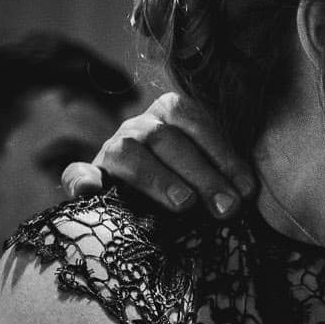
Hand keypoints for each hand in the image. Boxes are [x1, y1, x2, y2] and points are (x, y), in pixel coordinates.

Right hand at [61, 92, 255, 216]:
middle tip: (227, 208)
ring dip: (158, 178)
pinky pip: (76, 173)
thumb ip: (227, 174)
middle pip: (166, 139)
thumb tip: (248, 193)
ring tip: (185, 205)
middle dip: (202, 174)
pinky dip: (81, 180)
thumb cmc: (195, 185)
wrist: (149, 203)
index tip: (247, 190)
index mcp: (171, 116)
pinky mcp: (89, 177)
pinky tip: (90, 192)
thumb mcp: (213, 171)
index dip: (223, 155)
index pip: (195, 121)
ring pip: (128, 152)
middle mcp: (140, 127)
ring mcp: (112, 150)